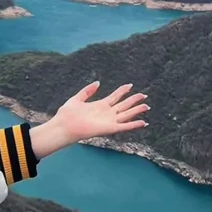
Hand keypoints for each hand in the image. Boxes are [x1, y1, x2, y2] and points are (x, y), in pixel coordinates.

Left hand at [31, 82, 148, 159]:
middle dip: (134, 100)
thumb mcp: (77, 98)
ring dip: (137, 110)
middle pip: (124, 105)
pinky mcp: (110, 128)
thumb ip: (87, 91)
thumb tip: (98, 82)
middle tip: (144, 95)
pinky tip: (143, 122)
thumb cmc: (68, 114)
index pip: (115, 96)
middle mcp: (106, 113)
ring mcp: (109, 121)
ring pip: (127, 114)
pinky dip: (134, 125)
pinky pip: (125, 126)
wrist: (64, 126)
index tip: (130, 85)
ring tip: (146, 106)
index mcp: (100, 105)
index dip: (123, 90)